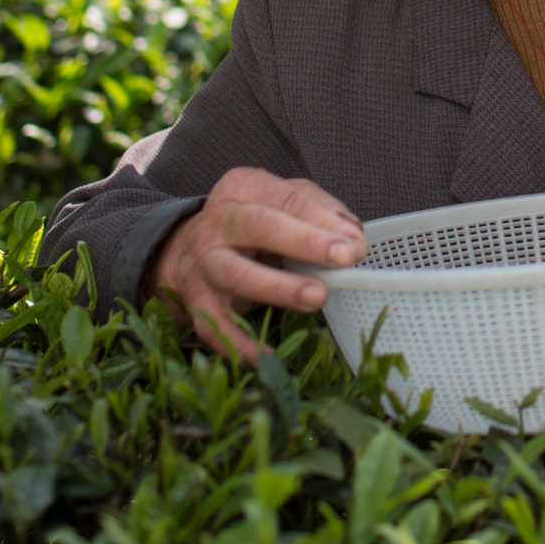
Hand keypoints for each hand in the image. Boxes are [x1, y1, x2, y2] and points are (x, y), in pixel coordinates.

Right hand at [149, 166, 366, 364]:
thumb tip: (353, 238)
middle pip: (259, 226)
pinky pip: (214, 324)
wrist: (188, 249)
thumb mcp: (283, 201)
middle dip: (304, 242)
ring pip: (236, 273)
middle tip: (344, 259)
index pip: (287, 199)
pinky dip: (238, 342)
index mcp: (243, 189)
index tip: (355, 245)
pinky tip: (267, 354)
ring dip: (278, 287)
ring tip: (317, 297)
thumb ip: (322, 211)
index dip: (323, 221)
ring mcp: (203, 262)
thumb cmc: (251, 223)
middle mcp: (218, 222)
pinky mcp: (195, 299)